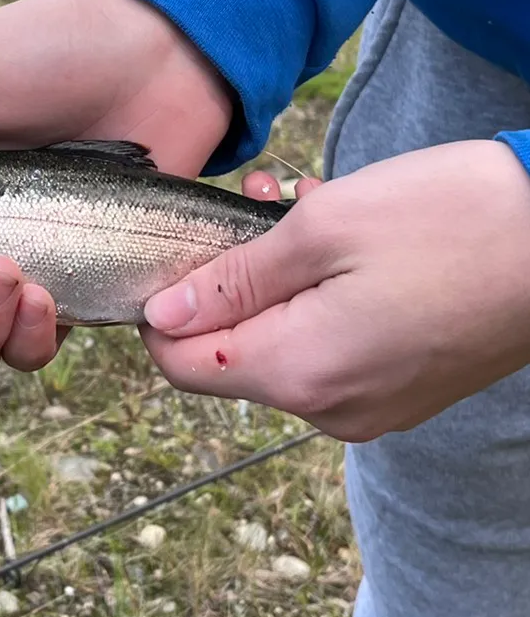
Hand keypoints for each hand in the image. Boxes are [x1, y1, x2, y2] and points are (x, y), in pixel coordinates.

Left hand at [142, 141, 529, 440]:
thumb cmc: (454, 220)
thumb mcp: (322, 229)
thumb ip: (231, 281)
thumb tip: (162, 318)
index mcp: (300, 374)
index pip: (181, 366)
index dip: (163, 310)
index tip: (182, 252)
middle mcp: (330, 410)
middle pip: (230, 357)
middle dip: (227, 283)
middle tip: (258, 205)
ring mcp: (373, 407)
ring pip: (281, 348)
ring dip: (275, 282)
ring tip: (304, 209)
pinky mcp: (404, 391)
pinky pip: (331, 351)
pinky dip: (319, 301)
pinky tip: (342, 244)